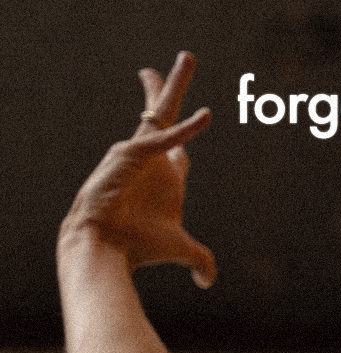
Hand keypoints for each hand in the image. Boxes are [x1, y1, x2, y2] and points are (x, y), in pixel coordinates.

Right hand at [62, 52, 216, 287]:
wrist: (105, 247)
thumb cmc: (137, 247)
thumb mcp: (180, 248)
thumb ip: (200, 260)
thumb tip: (209, 280)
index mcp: (165, 176)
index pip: (179, 145)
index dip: (189, 130)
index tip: (201, 114)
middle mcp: (152, 159)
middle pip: (165, 115)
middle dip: (172, 88)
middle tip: (185, 59)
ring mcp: (140, 153)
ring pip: (160, 110)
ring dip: (174, 84)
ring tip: (188, 57)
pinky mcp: (132, 156)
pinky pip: (165, 138)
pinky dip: (187, 130)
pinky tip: (206, 117)